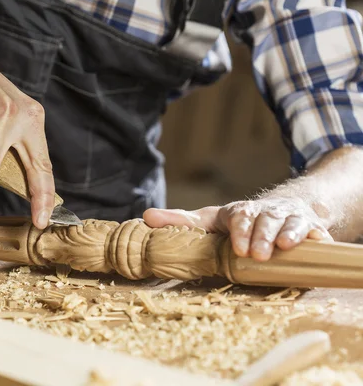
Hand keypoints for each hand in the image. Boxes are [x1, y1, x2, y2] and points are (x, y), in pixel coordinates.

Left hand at [143, 197, 332, 260]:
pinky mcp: (309, 227)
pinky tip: (318, 243)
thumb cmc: (238, 220)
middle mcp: (265, 212)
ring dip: (287, 234)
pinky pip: (316, 230)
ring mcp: (288, 219)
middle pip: (265, 220)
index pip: (239, 217)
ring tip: (284, 247)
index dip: (239, 230)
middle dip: (261, 236)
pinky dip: (317, 236)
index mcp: (239, 211)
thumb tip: (145, 217)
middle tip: (258, 254)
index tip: (237, 248)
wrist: (281, 208)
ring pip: (290, 223)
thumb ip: (180, 221)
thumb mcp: (209, 220)